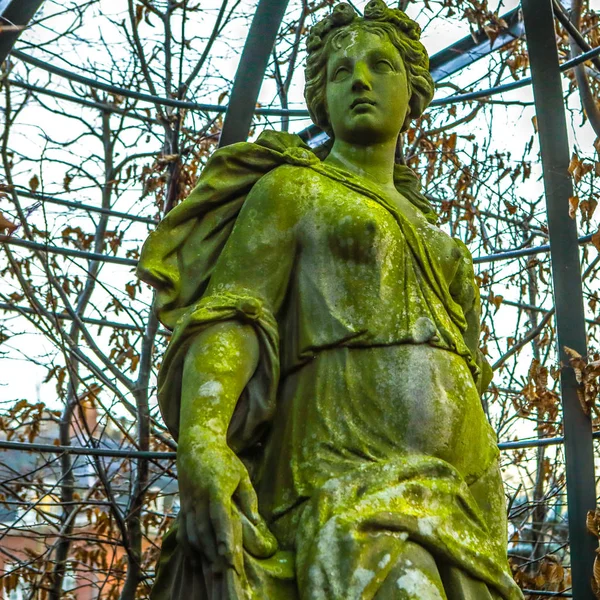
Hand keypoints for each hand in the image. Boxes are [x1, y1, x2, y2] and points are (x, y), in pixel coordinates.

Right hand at [176, 436, 276, 572]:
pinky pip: (183, 529)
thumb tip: (256, 521)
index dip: (224, 537)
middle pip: (204, 530)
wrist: (197, 443)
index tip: (229, 555)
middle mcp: (199, 497)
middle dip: (213, 552)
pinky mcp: (183, 504)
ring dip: (201, 552)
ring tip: (212, 570)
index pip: (220, 516)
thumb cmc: (224, 459)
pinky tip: (195, 559)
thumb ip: (249, 497)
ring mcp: (189, 501)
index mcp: (216, 488)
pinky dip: (188, 546)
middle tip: (223, 572)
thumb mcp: (241, 473)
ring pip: (192, 532)